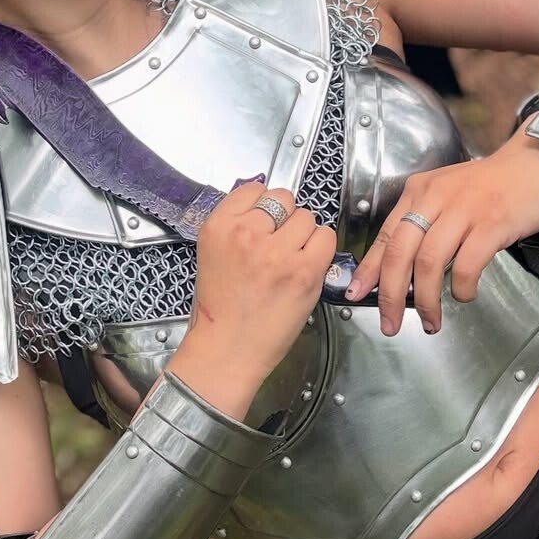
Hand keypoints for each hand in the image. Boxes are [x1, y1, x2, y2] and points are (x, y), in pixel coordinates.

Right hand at [179, 179, 338, 384]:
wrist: (227, 349)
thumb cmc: (220, 311)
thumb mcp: (212, 256)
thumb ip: (236, 227)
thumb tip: (263, 207)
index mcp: (219, 227)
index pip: (253, 189)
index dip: (263, 205)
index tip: (265, 219)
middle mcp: (247, 233)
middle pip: (282, 199)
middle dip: (284, 218)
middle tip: (279, 243)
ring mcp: (277, 251)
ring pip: (306, 217)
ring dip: (303, 234)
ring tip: (292, 257)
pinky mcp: (304, 270)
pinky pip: (325, 237)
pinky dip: (321, 248)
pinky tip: (307, 264)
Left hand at [343, 129, 538, 334]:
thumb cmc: (493, 188)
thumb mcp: (448, 196)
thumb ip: (425, 224)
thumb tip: (399, 271)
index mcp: (420, 192)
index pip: (386, 235)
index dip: (368, 269)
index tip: (356, 294)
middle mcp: (437, 197)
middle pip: (400, 252)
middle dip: (390, 294)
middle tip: (390, 322)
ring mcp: (465, 209)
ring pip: (429, 261)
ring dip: (426, 299)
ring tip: (430, 321)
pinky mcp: (493, 222)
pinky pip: (467, 264)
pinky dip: (462, 287)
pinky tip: (464, 294)